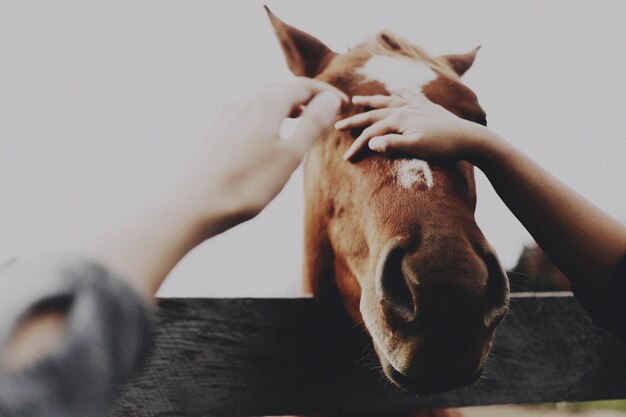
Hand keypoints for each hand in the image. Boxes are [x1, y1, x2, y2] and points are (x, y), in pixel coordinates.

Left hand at [190, 77, 347, 225]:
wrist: (194, 205)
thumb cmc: (247, 184)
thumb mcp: (290, 155)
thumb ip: (313, 124)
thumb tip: (331, 99)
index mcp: (266, 104)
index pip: (302, 86)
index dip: (325, 93)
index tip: (343, 104)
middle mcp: (245, 102)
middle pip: (281, 89)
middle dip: (306, 97)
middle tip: (325, 111)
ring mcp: (227, 116)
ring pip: (263, 101)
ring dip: (286, 106)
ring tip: (301, 119)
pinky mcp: (216, 132)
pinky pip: (248, 114)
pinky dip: (268, 117)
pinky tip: (268, 135)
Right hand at [336, 95, 492, 163]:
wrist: (470, 138)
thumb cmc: (443, 147)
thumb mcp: (416, 148)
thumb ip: (391, 145)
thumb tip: (370, 143)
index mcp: (399, 119)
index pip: (371, 133)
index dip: (357, 146)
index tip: (346, 159)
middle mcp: (405, 108)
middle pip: (373, 115)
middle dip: (355, 121)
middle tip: (338, 126)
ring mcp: (416, 106)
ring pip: (387, 101)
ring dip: (371, 101)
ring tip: (357, 100)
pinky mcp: (428, 108)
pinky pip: (409, 96)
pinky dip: (399, 92)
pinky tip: (396, 89)